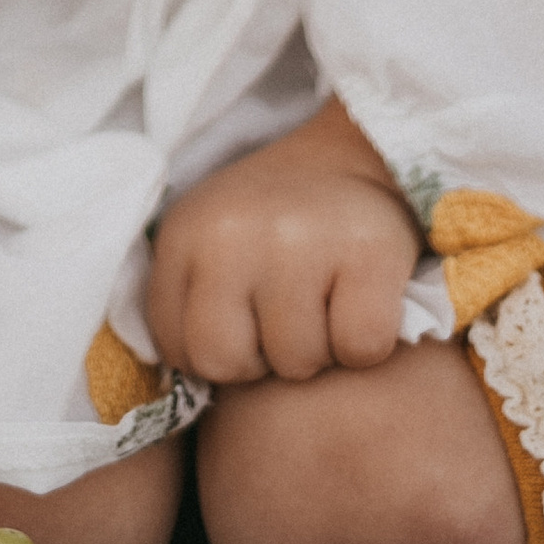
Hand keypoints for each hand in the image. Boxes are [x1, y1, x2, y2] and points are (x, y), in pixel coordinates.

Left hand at [146, 100, 421, 386]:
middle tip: (286, 317)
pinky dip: (368, 342)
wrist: (352, 159)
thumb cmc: (276, 223)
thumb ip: (188, 302)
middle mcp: (233, 233)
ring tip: (324, 299)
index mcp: (184, 233)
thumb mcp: (209, 245)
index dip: (216, 353)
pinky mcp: (368, 252)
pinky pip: (360, 348)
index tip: (244, 324)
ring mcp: (299, 240)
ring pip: (297, 363)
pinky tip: (361, 297)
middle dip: (260, 361)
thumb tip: (181, 384)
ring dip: (318, 349)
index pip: (175, 349)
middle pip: (226, 363)